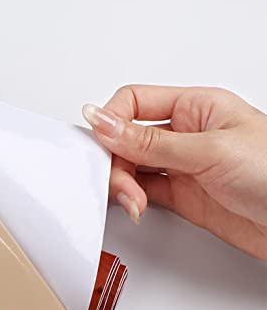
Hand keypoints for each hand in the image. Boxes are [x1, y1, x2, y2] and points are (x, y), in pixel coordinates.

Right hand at [82, 86, 266, 259]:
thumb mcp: (209, 150)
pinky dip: (131, 201)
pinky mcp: (181, 197)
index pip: (133, 102)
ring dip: (123, 185)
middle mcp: (184, 135)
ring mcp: (181, 167)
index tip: (99, 143)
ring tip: (134, 202)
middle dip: (116, 162)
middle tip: (121, 184)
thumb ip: (149, 142)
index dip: (110, 121)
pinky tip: (136, 207)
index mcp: (195, 107)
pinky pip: (141, 192)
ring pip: (131, 168)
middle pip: (126, 139)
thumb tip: (102, 122)